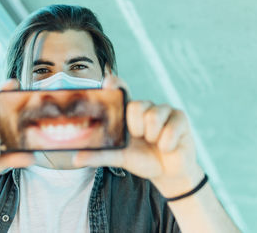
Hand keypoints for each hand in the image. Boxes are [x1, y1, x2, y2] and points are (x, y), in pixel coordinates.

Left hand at [72, 75, 203, 196]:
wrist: (167, 173)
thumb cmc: (141, 159)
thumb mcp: (119, 158)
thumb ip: (99, 155)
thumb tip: (76, 158)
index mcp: (128, 112)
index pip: (122, 89)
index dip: (116, 83)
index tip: (107, 83)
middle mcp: (145, 106)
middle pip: (135, 106)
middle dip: (136, 128)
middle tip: (140, 138)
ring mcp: (164, 109)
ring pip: (153, 116)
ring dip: (152, 137)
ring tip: (154, 143)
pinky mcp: (180, 117)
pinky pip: (169, 129)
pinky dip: (166, 144)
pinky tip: (167, 147)